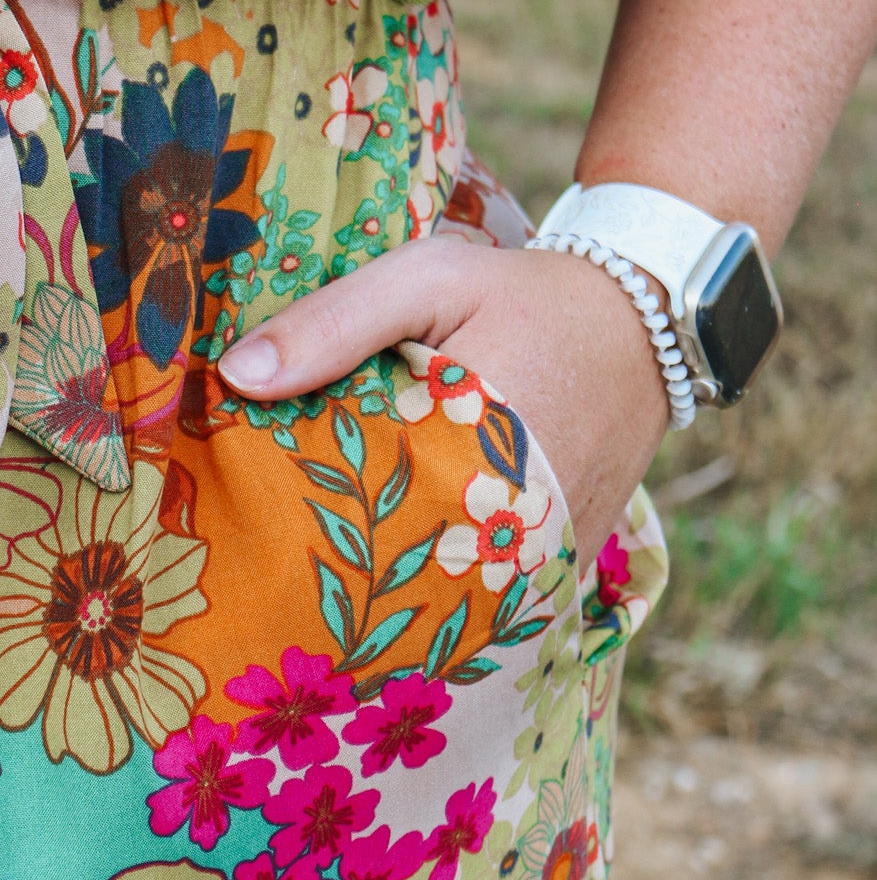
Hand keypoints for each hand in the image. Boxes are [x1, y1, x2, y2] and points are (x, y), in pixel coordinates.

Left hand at [216, 238, 670, 568]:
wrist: (642, 323)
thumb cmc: (523, 293)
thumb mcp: (427, 279)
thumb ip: (334, 323)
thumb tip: (237, 376)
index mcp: (479, 440)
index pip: (365, 508)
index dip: (301, 522)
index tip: (247, 526)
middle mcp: (522, 515)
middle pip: (400, 571)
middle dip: (332, 570)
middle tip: (263, 572)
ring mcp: (550, 554)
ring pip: (446, 600)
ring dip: (385, 595)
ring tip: (316, 594)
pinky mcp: (565, 568)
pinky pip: (493, 601)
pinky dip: (444, 595)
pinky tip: (393, 586)